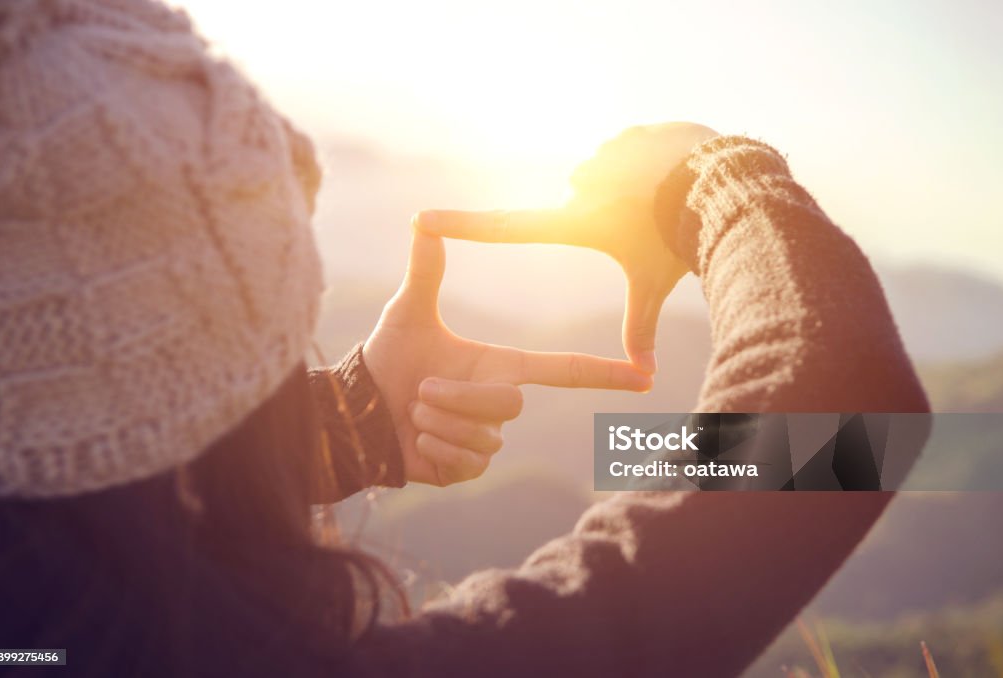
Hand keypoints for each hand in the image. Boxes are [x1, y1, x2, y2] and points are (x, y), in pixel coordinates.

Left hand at [364, 227, 652, 486]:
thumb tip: (423, 219)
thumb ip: (426, 270)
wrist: (358, 409)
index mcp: (499, 365)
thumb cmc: (387, 358)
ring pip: (484, 436)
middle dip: (459, 398)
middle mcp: (500, 401)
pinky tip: (416, 440)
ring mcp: (487, 438)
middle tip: (421, 391)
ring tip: (415, 412)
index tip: (644, 375)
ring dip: (438, 423)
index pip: (561, 369)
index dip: (603, 372)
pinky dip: (435, 449)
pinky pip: (468, 463)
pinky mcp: (468, 468)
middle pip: (510, 405)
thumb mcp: (408, 313)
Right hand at [416, 122, 718, 373]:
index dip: (460, 226)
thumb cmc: (679, 239)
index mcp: (575, 221)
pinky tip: (670, 172)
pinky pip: (630, 152)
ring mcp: (602, 154)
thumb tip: (645, 375)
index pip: (504, 229)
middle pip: (579, 204)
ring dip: (627, 187)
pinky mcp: (627, 134)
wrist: (722, 182)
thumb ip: (641, 324)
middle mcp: (578, 185)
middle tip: (641, 220)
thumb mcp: (653, 282)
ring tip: (659, 197)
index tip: (422, 218)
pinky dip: (647, 164)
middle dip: (606, 212)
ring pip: (606, 178)